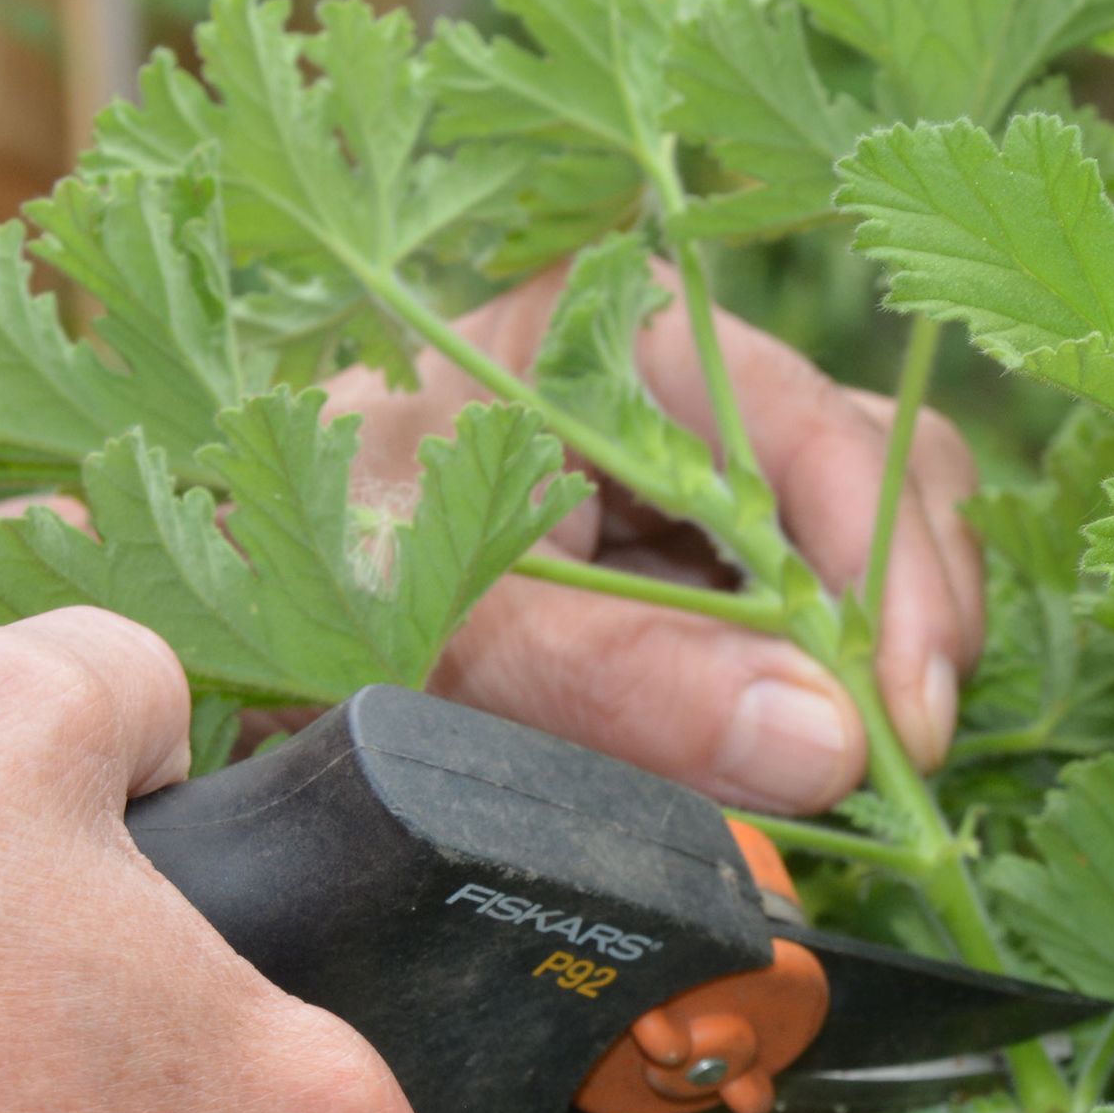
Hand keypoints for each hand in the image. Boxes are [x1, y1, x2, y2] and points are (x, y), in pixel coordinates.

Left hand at [330, 267, 982, 813]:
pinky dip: (807, 703)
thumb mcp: (443, 615)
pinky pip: (797, 629)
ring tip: (836, 774)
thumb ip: (619, 675)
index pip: (812, 426)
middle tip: (891, 764)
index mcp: (614, 337)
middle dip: (897, 621)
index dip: (885, 567)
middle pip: (872, 476)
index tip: (898, 715)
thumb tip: (829, 740)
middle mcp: (675, 392)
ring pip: (853, 556)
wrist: (215, 610)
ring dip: (863, 667)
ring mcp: (690, 484)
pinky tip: (781, 765)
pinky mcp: (687, 575)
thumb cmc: (296, 566)